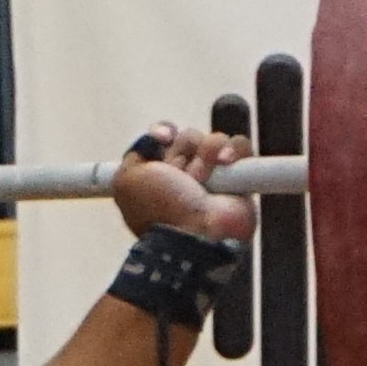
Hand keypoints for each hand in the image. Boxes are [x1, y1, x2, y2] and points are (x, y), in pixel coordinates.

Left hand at [111, 123, 256, 245]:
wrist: (198, 234)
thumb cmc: (161, 209)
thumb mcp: (126, 182)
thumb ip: (132, 157)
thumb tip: (152, 141)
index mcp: (157, 174)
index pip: (162, 137)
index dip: (162, 132)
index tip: (163, 138)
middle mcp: (185, 174)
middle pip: (188, 137)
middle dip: (184, 150)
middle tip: (185, 176)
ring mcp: (213, 175)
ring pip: (213, 140)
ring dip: (207, 154)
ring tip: (205, 179)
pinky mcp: (240, 176)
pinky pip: (240, 146)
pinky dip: (234, 150)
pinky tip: (227, 164)